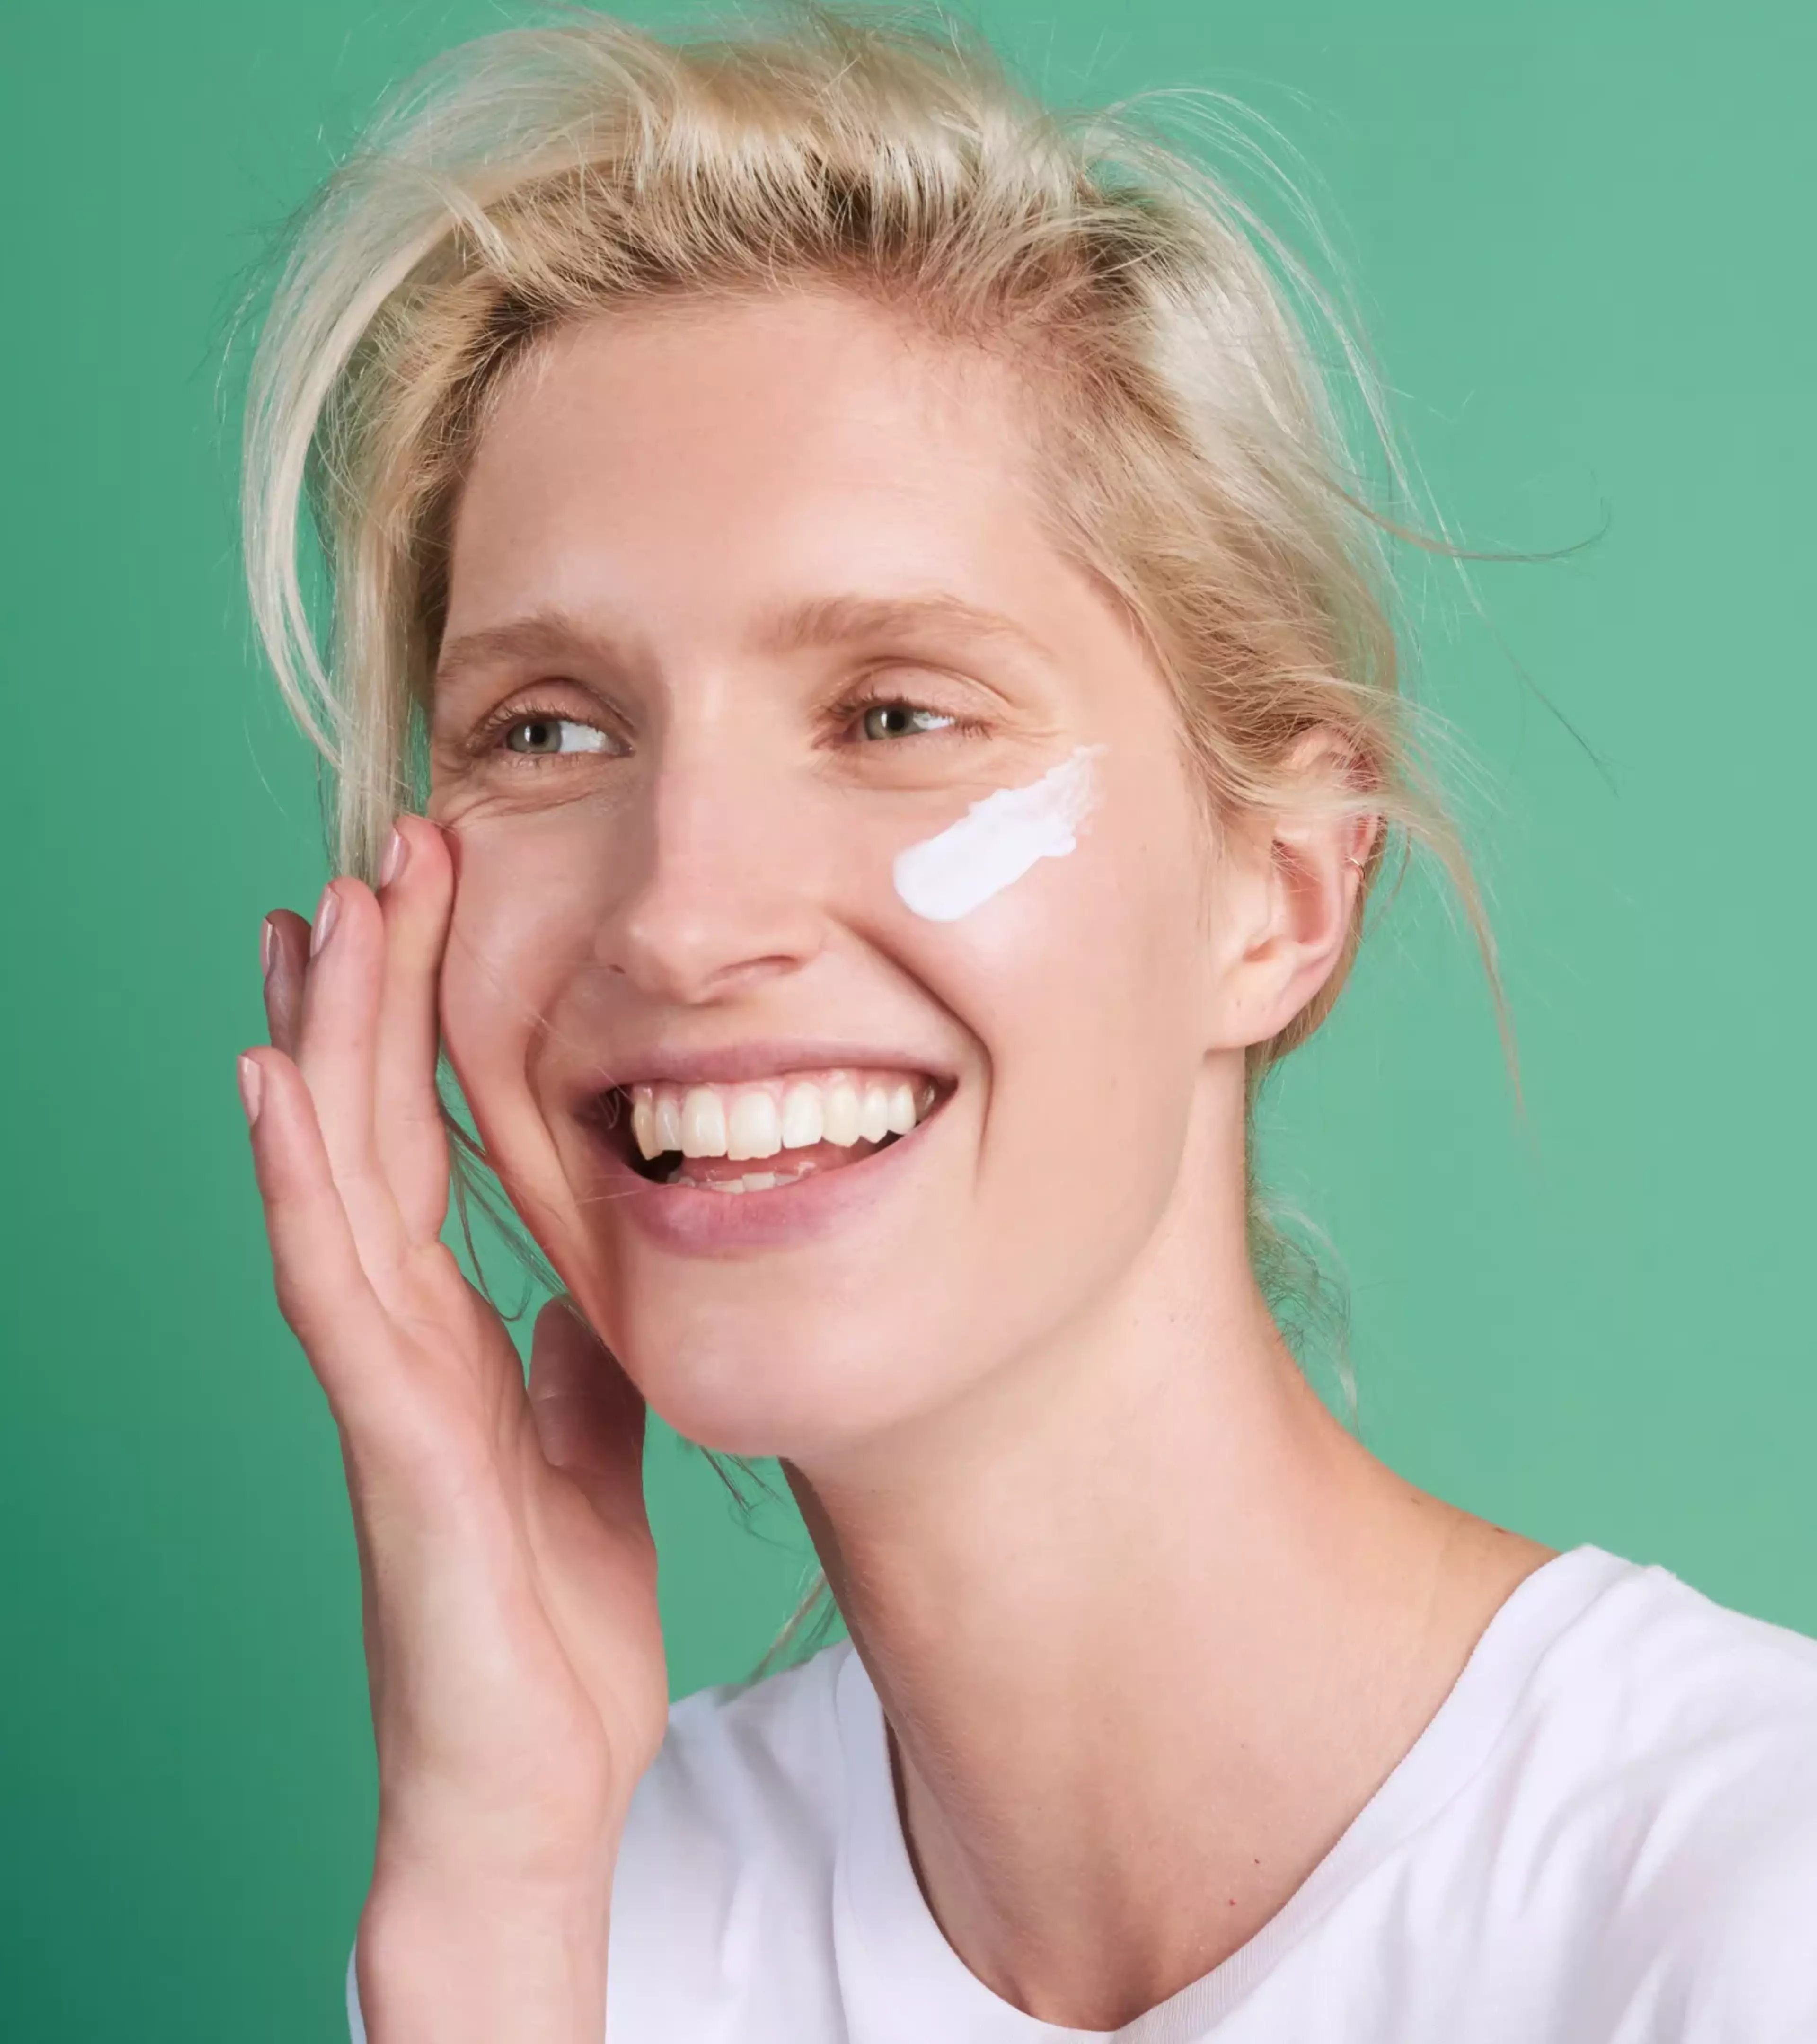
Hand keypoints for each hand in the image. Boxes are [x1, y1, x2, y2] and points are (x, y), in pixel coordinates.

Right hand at [240, 817, 665, 2028]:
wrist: (532, 1775)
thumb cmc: (550, 1619)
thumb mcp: (590, 1448)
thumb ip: (579, 1357)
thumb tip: (586, 1279)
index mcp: (451, 1329)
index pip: (422, 1144)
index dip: (418, 1029)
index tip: (423, 914)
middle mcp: (400, 1333)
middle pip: (372, 1127)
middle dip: (375, 991)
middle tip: (382, 856)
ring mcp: (381, 1379)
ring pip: (334, 1174)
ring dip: (327, 1040)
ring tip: (324, 914)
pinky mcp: (387, 1438)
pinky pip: (331, 1284)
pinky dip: (299, 1179)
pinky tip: (273, 1084)